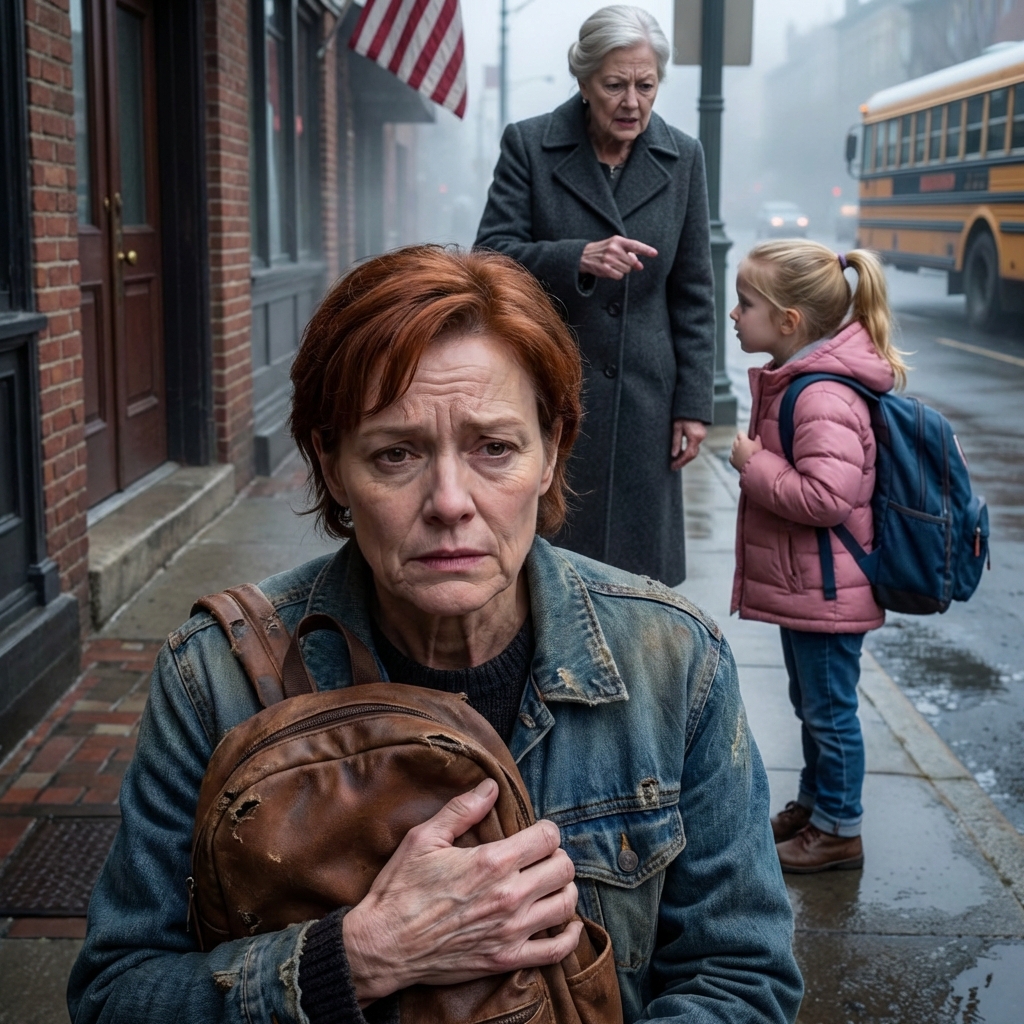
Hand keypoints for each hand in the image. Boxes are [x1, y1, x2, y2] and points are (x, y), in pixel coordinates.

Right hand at [342, 779, 581, 1004]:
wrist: (383, 945)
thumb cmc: (400, 889)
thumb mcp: (424, 839)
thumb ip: (462, 810)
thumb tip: (491, 787)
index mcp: (491, 862)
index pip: (547, 838)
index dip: (547, 830)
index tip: (537, 832)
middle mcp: (509, 896)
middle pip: (563, 869)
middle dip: (556, 856)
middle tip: (541, 857)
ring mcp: (511, 931)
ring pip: (565, 905)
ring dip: (563, 890)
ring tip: (548, 884)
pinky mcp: (507, 959)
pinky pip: (556, 951)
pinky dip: (569, 935)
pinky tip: (565, 923)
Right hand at [579, 235, 657, 279]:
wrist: (584, 255)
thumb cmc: (604, 250)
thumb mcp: (616, 248)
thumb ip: (630, 255)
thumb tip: (640, 266)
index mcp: (618, 241)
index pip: (635, 245)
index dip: (646, 250)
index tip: (655, 253)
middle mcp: (614, 249)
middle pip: (632, 262)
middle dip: (628, 264)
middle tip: (618, 261)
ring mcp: (609, 259)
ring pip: (626, 270)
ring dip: (621, 270)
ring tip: (612, 265)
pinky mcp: (605, 269)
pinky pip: (619, 276)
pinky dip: (616, 275)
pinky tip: (609, 270)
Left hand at [671, 419, 706, 470]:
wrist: (690, 407)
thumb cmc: (682, 416)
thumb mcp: (676, 428)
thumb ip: (676, 442)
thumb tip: (674, 455)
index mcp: (695, 436)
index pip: (688, 454)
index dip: (680, 461)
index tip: (673, 466)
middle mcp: (700, 438)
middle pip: (692, 455)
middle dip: (682, 462)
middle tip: (673, 467)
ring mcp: (702, 436)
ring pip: (694, 451)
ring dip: (685, 458)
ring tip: (675, 462)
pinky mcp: (700, 435)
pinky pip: (694, 447)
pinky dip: (688, 452)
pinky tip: (680, 455)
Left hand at [730, 431, 762, 471]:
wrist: (753, 466)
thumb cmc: (757, 453)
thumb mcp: (759, 445)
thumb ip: (757, 439)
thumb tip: (757, 436)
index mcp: (742, 440)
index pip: (740, 433)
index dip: (743, 435)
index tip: (746, 437)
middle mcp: (736, 445)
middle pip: (735, 440)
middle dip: (739, 441)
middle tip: (745, 444)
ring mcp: (733, 453)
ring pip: (733, 448)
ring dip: (736, 449)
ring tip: (742, 452)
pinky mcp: (732, 460)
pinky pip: (731, 457)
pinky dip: (734, 457)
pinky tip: (738, 458)